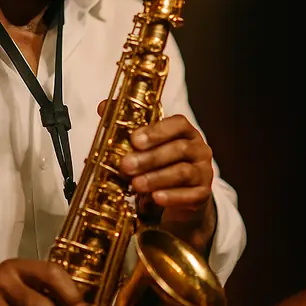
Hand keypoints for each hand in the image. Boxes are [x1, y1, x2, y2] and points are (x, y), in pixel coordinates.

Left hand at [98, 101, 216, 248]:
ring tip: (135, 184)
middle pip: (179, 149)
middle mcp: (198, 149)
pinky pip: (191, 195)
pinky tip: (155, 198)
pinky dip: (172, 197)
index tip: (134, 140)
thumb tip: (103, 107)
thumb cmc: (160, 164)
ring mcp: (203, 172)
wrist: (180, 196)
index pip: (178, 124)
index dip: (157, 131)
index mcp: (185, 132)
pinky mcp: (203, 194)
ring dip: (156, 178)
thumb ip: (127, 126)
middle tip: (126, 165)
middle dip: (150, 158)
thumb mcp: (145, 145)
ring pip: (183, 172)